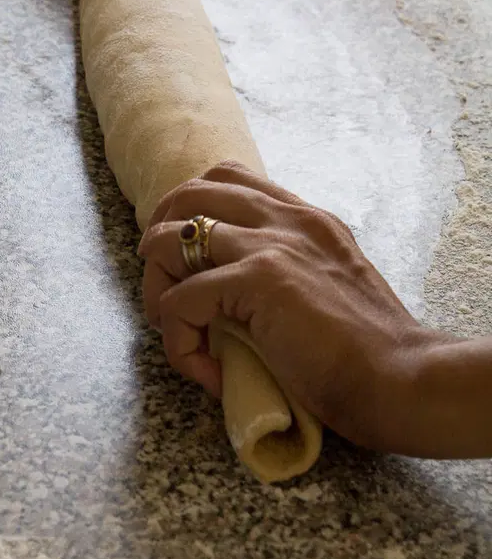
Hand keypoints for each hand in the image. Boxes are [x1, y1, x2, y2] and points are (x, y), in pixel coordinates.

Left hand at [138, 162, 438, 450]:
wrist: (402, 380)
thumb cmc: (372, 354)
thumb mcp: (331, 288)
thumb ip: (293, 273)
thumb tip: (239, 298)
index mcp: (306, 219)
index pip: (230, 179)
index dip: (192, 212)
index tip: (187, 260)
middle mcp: (286, 220)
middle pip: (187, 193)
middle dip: (158, 238)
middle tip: (163, 289)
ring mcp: (271, 244)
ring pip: (168, 240)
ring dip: (156, 290)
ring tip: (177, 332)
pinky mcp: (258, 279)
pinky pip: (179, 301)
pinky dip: (179, 342)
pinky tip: (208, 372)